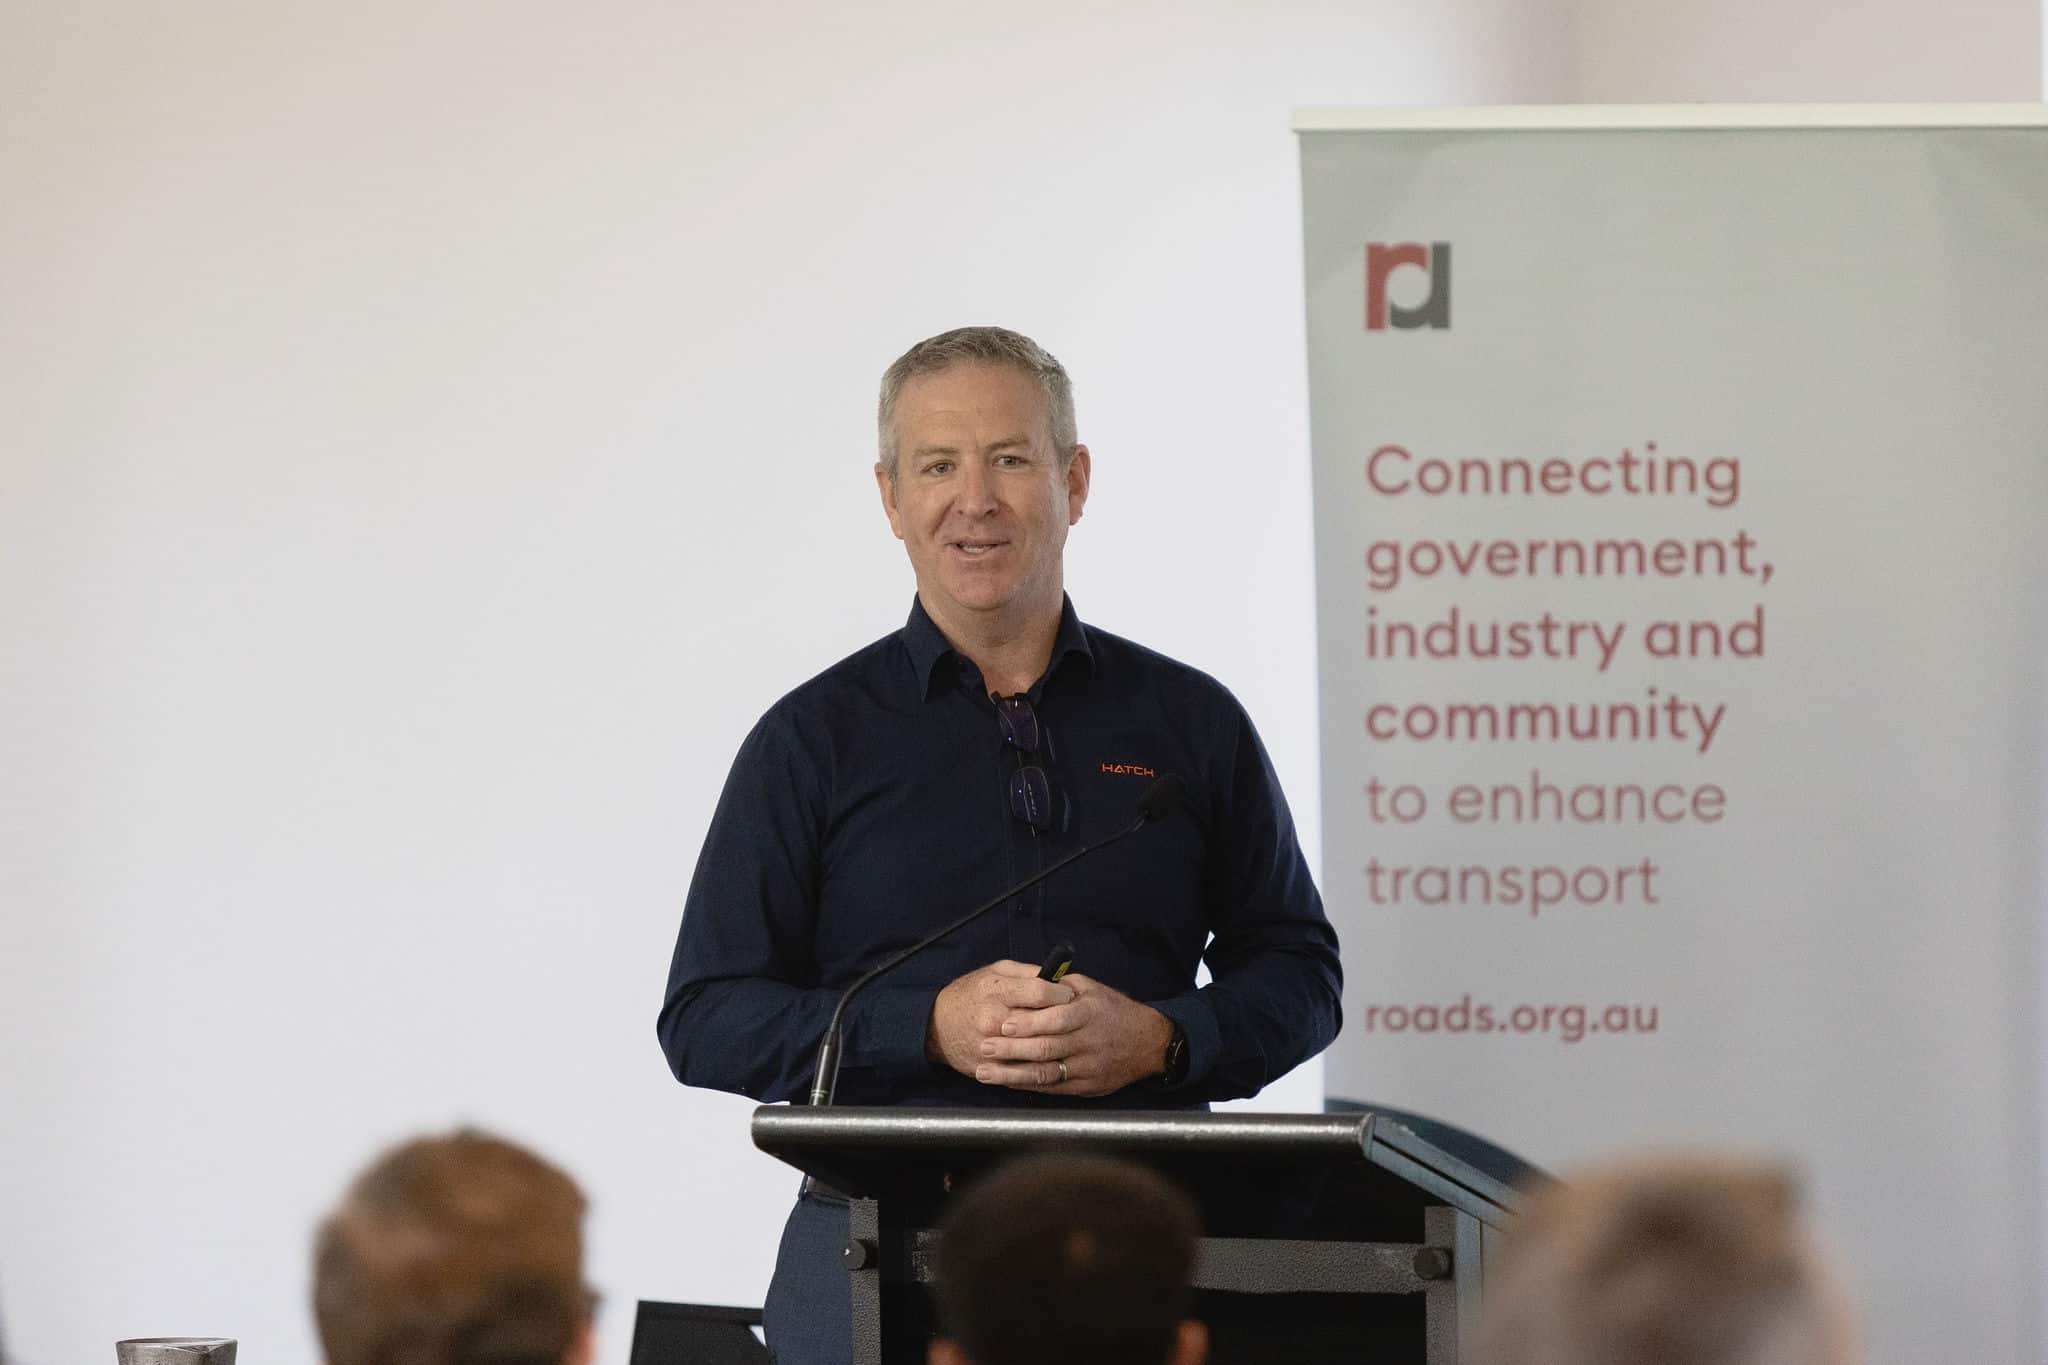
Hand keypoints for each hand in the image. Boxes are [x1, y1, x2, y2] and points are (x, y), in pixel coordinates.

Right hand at [926, 960, 1074, 1079]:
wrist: (937, 1026)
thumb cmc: (970, 994)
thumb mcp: (996, 971)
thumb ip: (1027, 973)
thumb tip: (1058, 977)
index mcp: (996, 990)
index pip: (1040, 992)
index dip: (1061, 993)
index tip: (1069, 995)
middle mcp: (994, 1019)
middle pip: (1042, 1022)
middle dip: (1063, 1019)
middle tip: (1072, 1017)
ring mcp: (992, 1046)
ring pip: (1037, 1050)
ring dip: (1056, 1045)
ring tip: (1064, 1037)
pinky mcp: (991, 1067)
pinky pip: (1024, 1071)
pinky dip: (1040, 1065)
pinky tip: (1049, 1058)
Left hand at [973, 972, 1172, 1096]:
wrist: (1147, 1043)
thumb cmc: (1113, 1011)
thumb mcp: (1091, 989)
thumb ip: (1060, 987)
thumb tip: (1028, 981)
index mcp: (1089, 1013)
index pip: (1057, 1019)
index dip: (1029, 1023)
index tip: (1003, 1023)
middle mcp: (1089, 1042)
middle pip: (1046, 1049)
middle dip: (1011, 1050)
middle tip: (984, 1048)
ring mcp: (1088, 1068)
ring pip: (1045, 1074)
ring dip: (1011, 1074)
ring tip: (984, 1072)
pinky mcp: (1087, 1087)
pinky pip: (1052, 1088)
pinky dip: (1027, 1085)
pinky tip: (1006, 1081)